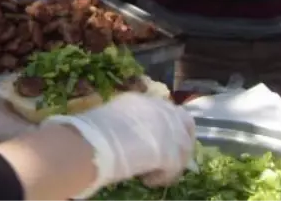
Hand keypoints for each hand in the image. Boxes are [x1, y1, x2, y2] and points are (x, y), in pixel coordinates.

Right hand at [45, 92, 195, 193]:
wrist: (97, 141)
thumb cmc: (95, 129)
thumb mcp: (111, 116)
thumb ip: (124, 120)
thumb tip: (122, 132)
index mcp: (145, 100)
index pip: (165, 110)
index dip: (164, 126)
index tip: (156, 139)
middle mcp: (163, 111)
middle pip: (186, 124)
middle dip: (180, 140)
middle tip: (167, 156)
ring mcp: (171, 132)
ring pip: (185, 148)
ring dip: (172, 161)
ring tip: (153, 172)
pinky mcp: (172, 155)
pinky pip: (174, 169)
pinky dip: (162, 177)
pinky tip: (148, 180)